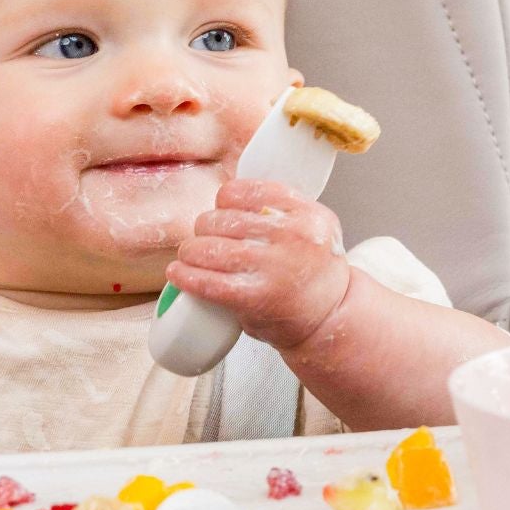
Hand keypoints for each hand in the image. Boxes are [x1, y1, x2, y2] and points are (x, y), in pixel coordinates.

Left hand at [168, 178, 350, 350]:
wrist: (331, 318)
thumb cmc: (315, 274)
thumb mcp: (314, 228)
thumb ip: (282, 210)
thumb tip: (229, 200)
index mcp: (307, 213)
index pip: (246, 191)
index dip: (225, 200)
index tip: (223, 210)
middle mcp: (293, 236)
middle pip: (222, 219)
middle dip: (205, 228)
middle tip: (206, 240)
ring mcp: (274, 268)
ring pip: (209, 247)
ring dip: (191, 250)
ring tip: (191, 256)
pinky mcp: (255, 298)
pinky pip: (207, 281)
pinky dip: (185, 276)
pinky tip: (178, 273)